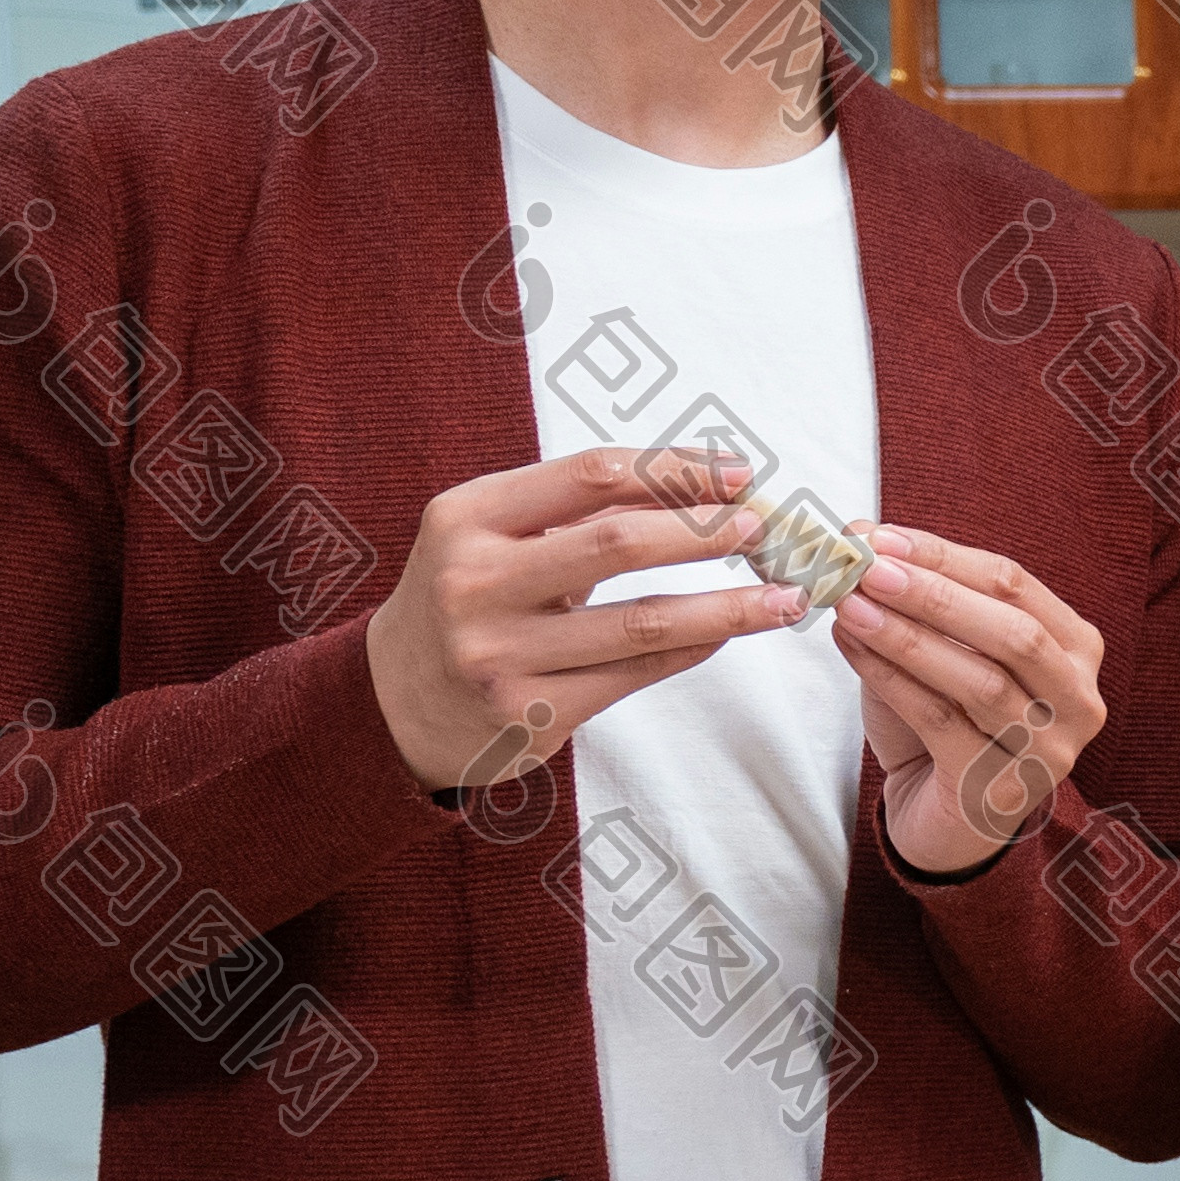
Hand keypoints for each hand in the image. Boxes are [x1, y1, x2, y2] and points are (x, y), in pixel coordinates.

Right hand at [363, 445, 807, 786]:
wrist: (393, 699)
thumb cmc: (468, 597)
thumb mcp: (494, 536)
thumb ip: (579, 510)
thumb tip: (705, 480)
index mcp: (466, 516)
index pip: (590, 474)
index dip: (674, 469)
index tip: (738, 472)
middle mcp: (475, 581)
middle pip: (619, 543)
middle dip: (706, 530)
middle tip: (765, 527)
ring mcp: (499, 652)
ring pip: (642, 623)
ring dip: (727, 607)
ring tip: (786, 596)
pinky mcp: (529, 711)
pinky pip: (635, 673)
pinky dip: (694, 648)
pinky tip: (731, 632)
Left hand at [839, 520, 1111, 877]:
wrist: (944, 819)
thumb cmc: (946, 727)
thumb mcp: (942, 654)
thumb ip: (916, 604)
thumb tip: (861, 540)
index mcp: (1076, 650)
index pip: (1016, 586)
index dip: (945, 556)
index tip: (879, 537)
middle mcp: (1079, 700)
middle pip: (1013, 632)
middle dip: (935, 594)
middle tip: (868, 568)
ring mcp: (1049, 750)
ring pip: (982, 680)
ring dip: (909, 636)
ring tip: (851, 605)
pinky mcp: (1003, 790)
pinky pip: (944, 722)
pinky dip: (892, 679)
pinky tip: (852, 648)